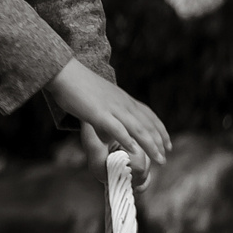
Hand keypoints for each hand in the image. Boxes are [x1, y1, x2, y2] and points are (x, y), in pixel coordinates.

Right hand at [47, 59, 171, 180]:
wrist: (65, 73)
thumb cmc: (79, 86)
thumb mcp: (102, 98)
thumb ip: (109, 111)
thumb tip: (110, 128)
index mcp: (124, 99)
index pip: (148, 115)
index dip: (160, 130)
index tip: (167, 144)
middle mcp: (123, 104)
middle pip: (147, 124)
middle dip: (158, 142)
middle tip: (165, 157)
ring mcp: (112, 108)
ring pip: (137, 128)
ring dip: (150, 144)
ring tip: (158, 159)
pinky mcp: (99, 113)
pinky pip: (116, 128)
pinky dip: (127, 139)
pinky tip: (134, 150)